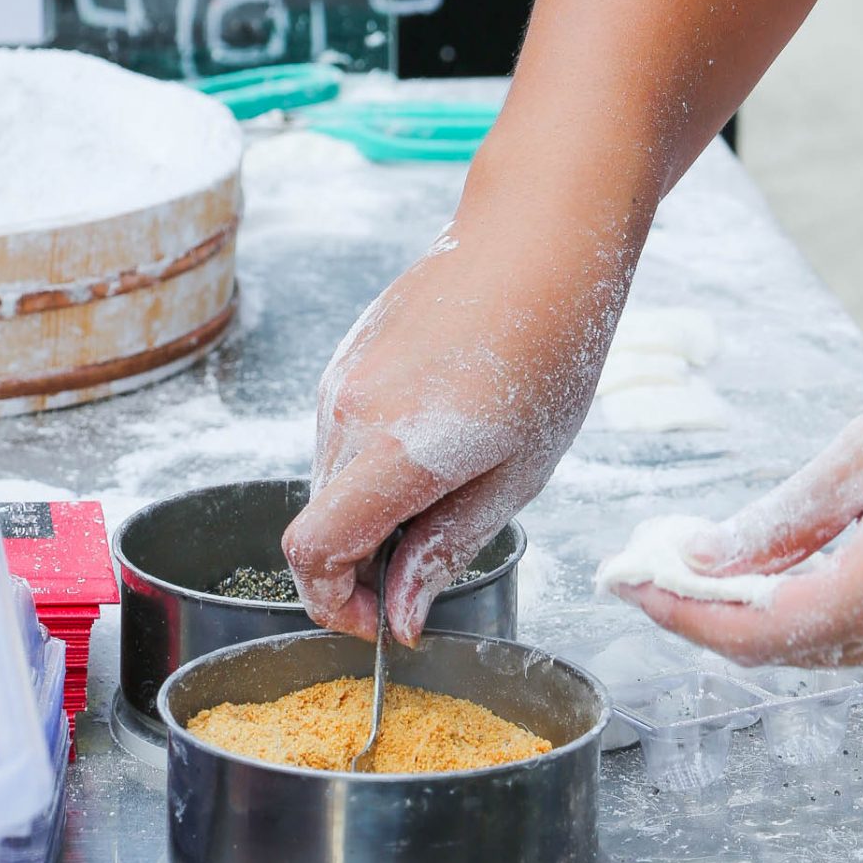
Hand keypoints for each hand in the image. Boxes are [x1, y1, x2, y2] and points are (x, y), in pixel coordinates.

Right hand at [285, 211, 628, 644]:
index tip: (383, 618)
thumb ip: (447, 548)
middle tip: (428, 567)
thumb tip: (402, 615)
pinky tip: (436, 439)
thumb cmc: (549, 352)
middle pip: (320, 522)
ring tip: (448, 489)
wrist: (537, 243)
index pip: (313, 552)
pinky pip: (340, 431)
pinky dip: (368, 461)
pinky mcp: (349, 355)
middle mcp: (348, 412)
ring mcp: (342, 378)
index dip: (336, 604)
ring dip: (366, 509)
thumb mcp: (518, 474)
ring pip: (328, 477)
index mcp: (392, 449)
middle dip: (360, 564)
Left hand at [610, 342, 862, 668]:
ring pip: (822, 641)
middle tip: (644, 561)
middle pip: (782, 648)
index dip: (679, 611)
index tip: (622, 577)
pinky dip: (807, 598)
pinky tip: (774, 555)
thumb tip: (705, 558)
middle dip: (705, 611)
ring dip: (754, 608)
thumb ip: (781, 518)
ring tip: (694, 553)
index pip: (752, 633)